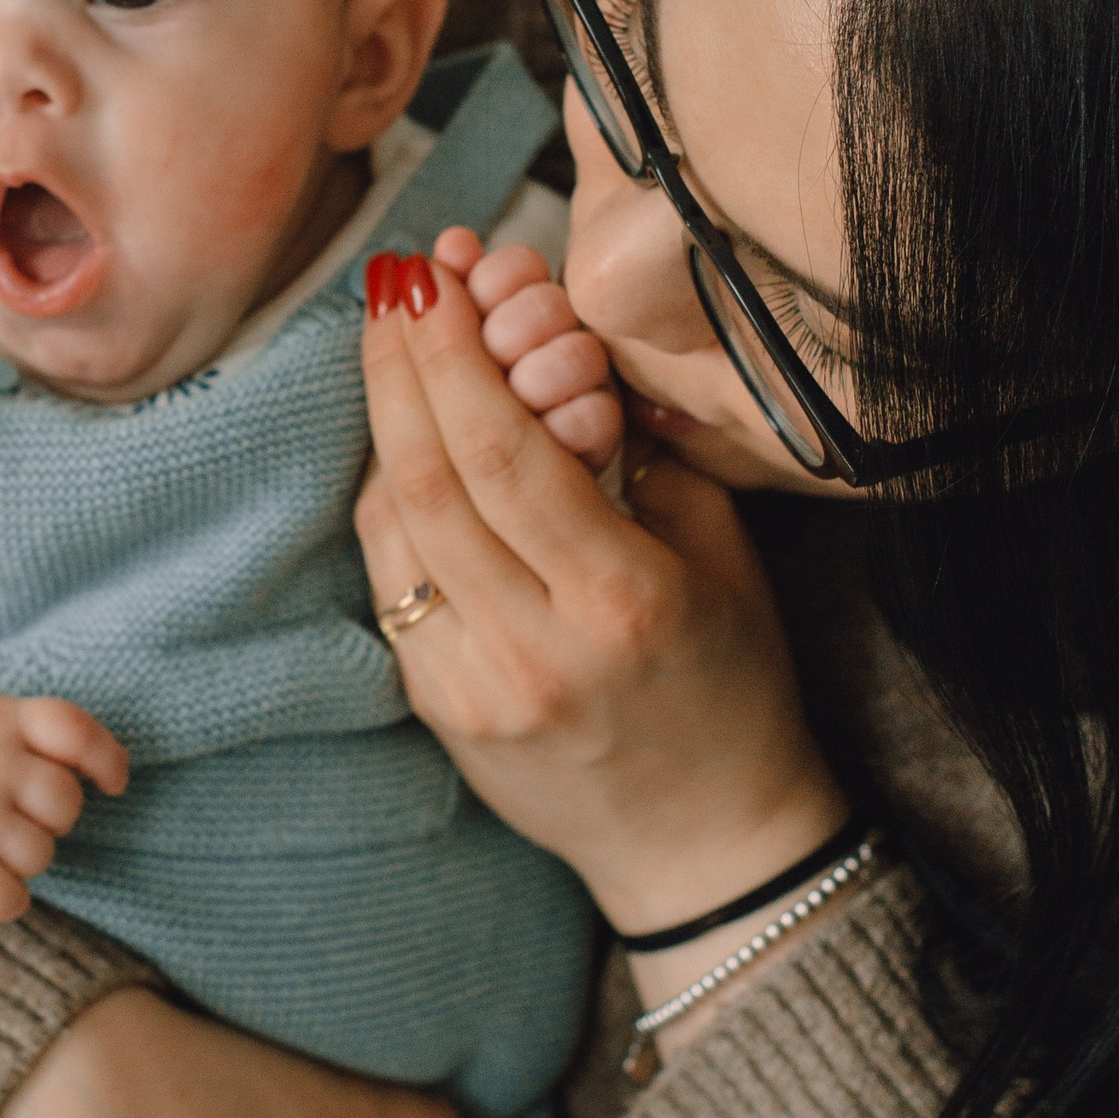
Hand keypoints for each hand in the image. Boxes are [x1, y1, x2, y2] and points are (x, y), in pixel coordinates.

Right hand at [0, 691, 127, 918]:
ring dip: (20, 859)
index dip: (105, 759)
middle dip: (49, 818)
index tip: (113, 783)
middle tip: (12, 815)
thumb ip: (41, 734)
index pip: (74, 731)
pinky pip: (11, 899)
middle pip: (65, 804)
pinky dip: (5, 899)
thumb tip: (115, 770)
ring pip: (40, 855)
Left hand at [357, 249, 845, 936]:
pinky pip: (393, 578)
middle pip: (429, 478)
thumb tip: (554, 352)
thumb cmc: (734, 686)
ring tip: (395, 341)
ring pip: (393, 527)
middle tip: (396, 283)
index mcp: (622, 603)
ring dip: (384, 421)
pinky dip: (392, 497)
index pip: (506, 454)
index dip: (455, 353)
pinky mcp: (436, 711)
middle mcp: (535, 650)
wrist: (704, 843)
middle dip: (401, 363)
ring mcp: (473, 689)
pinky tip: (405, 439)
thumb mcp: (720, 557)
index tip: (436, 275)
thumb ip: (640, 455)